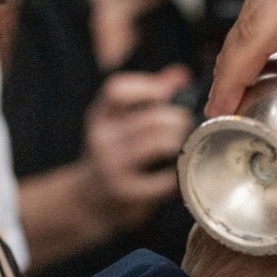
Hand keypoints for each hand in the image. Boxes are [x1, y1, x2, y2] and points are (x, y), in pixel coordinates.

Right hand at [79, 64, 193, 231]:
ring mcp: (113, 168)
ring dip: (179, 141)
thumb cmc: (113, 157)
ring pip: (156, 144)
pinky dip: (178, 173)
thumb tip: (181, 74)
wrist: (88, 202)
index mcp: (99, 118)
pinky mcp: (127, 194)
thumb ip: (149, 97)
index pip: (117, 90)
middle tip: (189, 123)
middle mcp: (102, 140)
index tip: (168, 93)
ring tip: (187, 143)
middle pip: (147, 119)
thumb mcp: (119, 124)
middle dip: (177, 118)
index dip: (147, 86)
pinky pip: (163, 180)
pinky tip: (182, 172)